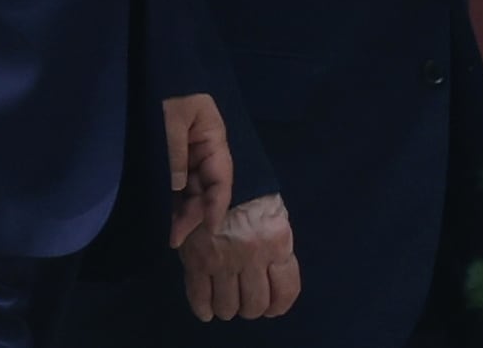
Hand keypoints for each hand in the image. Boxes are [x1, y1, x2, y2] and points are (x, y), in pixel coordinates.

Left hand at [163, 92, 232, 247]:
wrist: (151, 69)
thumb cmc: (166, 91)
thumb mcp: (170, 118)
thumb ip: (175, 153)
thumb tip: (177, 187)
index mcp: (213, 137)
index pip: (221, 177)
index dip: (217, 205)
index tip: (210, 229)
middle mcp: (203, 149)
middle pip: (206, 188)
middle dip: (193, 214)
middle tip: (173, 238)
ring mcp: (187, 154)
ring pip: (190, 190)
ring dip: (181, 211)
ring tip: (165, 233)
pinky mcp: (170, 157)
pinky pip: (175, 183)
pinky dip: (171, 201)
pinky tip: (161, 216)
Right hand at [179, 192, 300, 321]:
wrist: (219, 171)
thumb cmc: (253, 193)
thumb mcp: (276, 217)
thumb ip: (277, 249)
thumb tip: (275, 280)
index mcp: (277, 243)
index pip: (285, 292)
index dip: (278, 305)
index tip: (272, 307)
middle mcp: (252, 256)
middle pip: (255, 305)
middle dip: (253, 307)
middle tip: (248, 299)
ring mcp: (222, 260)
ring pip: (228, 307)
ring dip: (230, 308)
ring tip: (229, 300)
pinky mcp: (197, 260)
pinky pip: (200, 297)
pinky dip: (205, 309)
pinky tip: (208, 309)